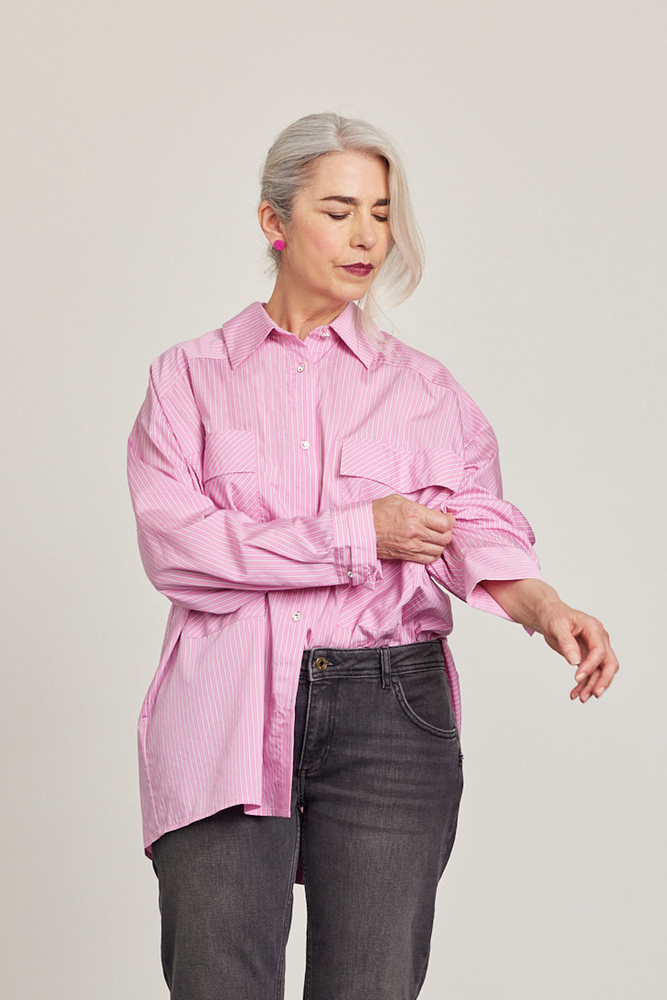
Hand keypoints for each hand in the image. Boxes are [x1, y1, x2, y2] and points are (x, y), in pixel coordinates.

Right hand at [371, 493, 454, 563]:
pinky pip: (429, 559)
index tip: (447, 517)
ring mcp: (411, 546)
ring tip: (435, 537)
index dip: (450, 520)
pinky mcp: (407, 556)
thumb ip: (419, 507)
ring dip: (441, 543)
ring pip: (439, 550)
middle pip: (445, 537)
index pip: (445, 523)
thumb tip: (432, 512)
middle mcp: (415, 531)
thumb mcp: (399, 500)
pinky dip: (433, 554)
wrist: (360, 529)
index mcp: (414, 514)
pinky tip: (429, 547)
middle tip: (442, 527)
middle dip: (447, 532)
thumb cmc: (376, 513)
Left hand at [480, 579, 618, 702]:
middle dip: (604, 680)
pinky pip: (590, 673)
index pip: (599, 650)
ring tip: (581, 698)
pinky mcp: (588, 656)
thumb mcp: (557, 626)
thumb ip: (567, 643)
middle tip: (595, 694)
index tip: (578, 677)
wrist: (550, 614)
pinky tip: (575, 693)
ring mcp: (595, 648)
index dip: (591, 665)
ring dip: (592, 686)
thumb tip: (575, 661)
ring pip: (600, 671)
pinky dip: (584, 684)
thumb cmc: (554, 616)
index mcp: (593, 628)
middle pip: (609, 662)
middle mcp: (599, 638)